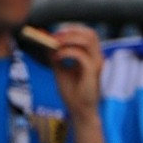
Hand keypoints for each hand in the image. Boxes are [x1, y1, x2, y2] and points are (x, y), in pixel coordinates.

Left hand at [50, 24, 104, 142]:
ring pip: (87, 40)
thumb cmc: (73, 94)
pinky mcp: (92, 72)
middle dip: (70, 31)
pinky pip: (80, 55)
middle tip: (54, 37)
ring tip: (55, 45)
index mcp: (91, 56)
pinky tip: (56, 58)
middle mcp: (96, 58)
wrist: (79, 112)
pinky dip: (66, 53)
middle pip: (89, 33)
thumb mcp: (60, 70)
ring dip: (69, 39)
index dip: (70, 30)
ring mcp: (96, 64)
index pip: (86, 34)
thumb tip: (46, 42)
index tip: (53, 34)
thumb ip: (55, 56)